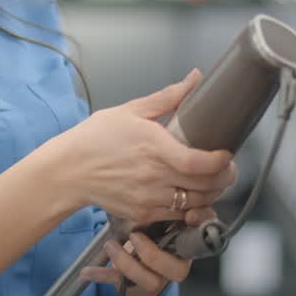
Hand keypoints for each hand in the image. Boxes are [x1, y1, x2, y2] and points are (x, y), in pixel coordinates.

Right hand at [53, 70, 237, 224]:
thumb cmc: (95, 139)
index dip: (222, 162)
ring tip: (212, 180)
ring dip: (211, 194)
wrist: (68, 171)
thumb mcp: (131, 110)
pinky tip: (190, 195)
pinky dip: (190, 208)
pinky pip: (177, 216)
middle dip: (224, 177)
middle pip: (205, 186)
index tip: (227, 153)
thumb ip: (168, 97)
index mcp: (154, 147)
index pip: (201, 163)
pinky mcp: (143, 214)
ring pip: (195, 204)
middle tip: (227, 167)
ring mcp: (149, 199)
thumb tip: (195, 79)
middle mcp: (154, 176)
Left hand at [78, 208, 218, 295]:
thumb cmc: (150, 222)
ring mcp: (158, 275)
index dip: (200, 228)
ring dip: (128, 264)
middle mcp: (176, 261)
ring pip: (152, 281)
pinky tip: (88, 270)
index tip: (190, 215)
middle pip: (178, 270)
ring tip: (111, 246)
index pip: (202, 237)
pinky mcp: (136, 284)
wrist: (137, 251)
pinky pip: (122, 285)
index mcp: (185, 240)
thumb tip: (172, 162)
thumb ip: (167, 195)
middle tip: (136, 236)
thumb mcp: (159, 206)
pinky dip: (104, 276)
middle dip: (154, 255)